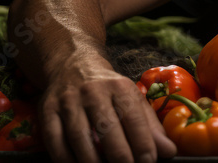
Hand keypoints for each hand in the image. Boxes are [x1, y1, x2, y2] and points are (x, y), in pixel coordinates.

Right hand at [39, 53, 176, 162]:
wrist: (72, 64)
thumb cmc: (108, 89)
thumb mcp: (132, 98)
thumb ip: (150, 127)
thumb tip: (170, 152)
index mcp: (120, 87)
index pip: (134, 118)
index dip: (143, 143)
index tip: (149, 161)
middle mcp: (93, 92)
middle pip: (107, 129)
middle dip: (120, 156)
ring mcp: (68, 101)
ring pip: (79, 138)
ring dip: (92, 162)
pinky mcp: (47, 111)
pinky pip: (55, 141)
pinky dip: (66, 160)